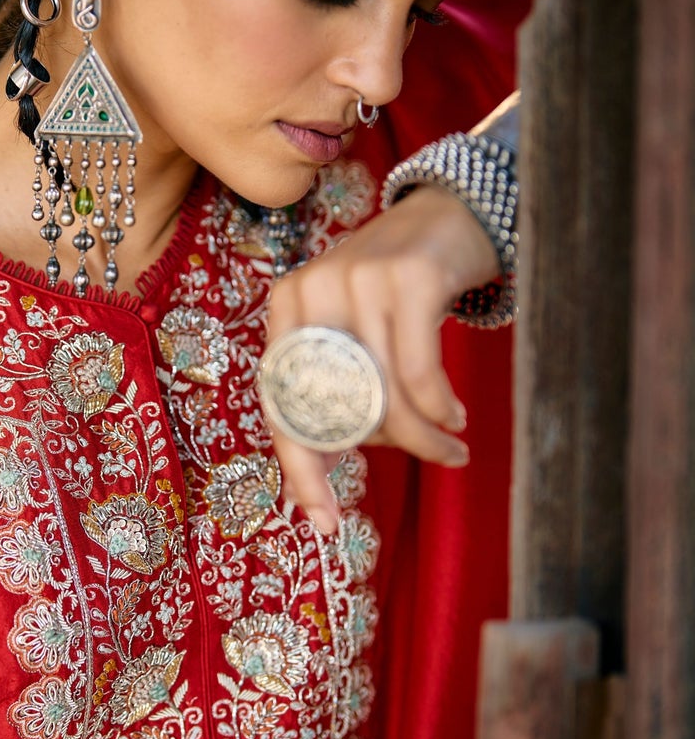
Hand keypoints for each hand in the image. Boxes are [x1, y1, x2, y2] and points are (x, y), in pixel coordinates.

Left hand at [263, 185, 500, 535]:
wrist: (449, 216)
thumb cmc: (398, 293)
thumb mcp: (355, 334)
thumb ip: (335, 393)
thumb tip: (324, 475)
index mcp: (286, 309)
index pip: (283, 404)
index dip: (301, 470)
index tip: (324, 522)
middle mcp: (312, 289)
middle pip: (335, 405)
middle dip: (385, 448)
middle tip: (432, 462)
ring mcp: (358, 279)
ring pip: (383, 393)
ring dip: (423, 435)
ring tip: (451, 447)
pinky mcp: (407, 276)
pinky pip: (418, 368)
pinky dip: (439, 406)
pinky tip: (455, 416)